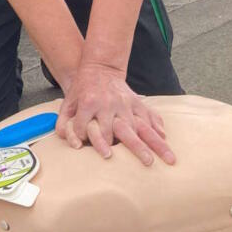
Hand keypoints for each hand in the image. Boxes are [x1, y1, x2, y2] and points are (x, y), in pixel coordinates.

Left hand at [56, 61, 175, 165]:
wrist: (99, 68)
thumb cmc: (82, 89)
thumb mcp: (68, 102)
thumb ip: (63, 122)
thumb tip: (64, 139)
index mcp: (88, 103)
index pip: (87, 128)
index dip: (88, 140)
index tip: (95, 152)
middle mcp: (109, 105)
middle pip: (121, 130)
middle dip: (134, 147)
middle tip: (147, 163)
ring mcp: (125, 103)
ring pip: (140, 126)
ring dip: (154, 143)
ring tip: (168, 159)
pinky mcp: (136, 101)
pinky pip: (149, 115)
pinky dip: (157, 127)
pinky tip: (165, 139)